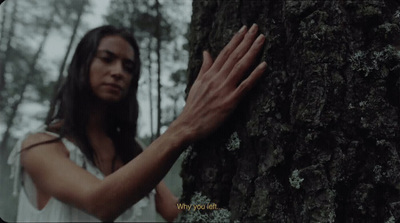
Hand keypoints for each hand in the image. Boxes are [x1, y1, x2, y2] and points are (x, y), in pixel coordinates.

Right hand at [176, 24, 266, 140]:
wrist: (188, 125)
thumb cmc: (193, 106)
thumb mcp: (197, 84)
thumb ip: (204, 68)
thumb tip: (206, 52)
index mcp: (209, 74)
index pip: (224, 53)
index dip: (235, 40)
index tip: (244, 29)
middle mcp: (217, 79)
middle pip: (234, 56)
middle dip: (246, 40)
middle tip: (257, 28)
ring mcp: (224, 89)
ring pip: (240, 66)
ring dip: (252, 51)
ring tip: (262, 39)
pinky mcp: (230, 102)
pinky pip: (245, 86)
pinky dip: (255, 75)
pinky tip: (264, 65)